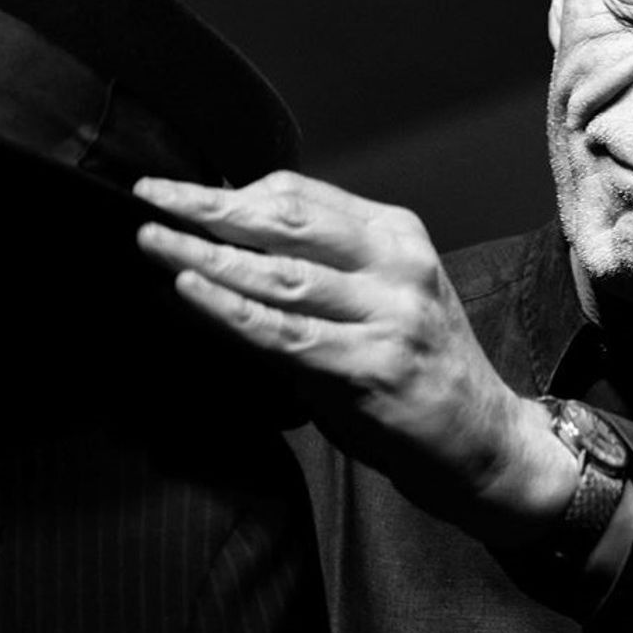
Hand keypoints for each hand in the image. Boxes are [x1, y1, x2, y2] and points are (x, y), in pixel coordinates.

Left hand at [134, 171, 575, 544]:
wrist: (482, 440)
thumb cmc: (420, 368)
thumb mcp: (382, 299)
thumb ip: (316, 271)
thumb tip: (217, 249)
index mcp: (398, 236)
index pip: (304, 196)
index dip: (235, 191)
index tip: (178, 193)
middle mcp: (399, 266)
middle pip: (289, 222)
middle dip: (210, 206)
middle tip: (150, 196)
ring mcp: (391, 316)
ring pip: (281, 275)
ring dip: (206, 255)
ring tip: (152, 241)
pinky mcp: (374, 368)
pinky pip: (285, 335)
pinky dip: (231, 310)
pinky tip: (190, 291)